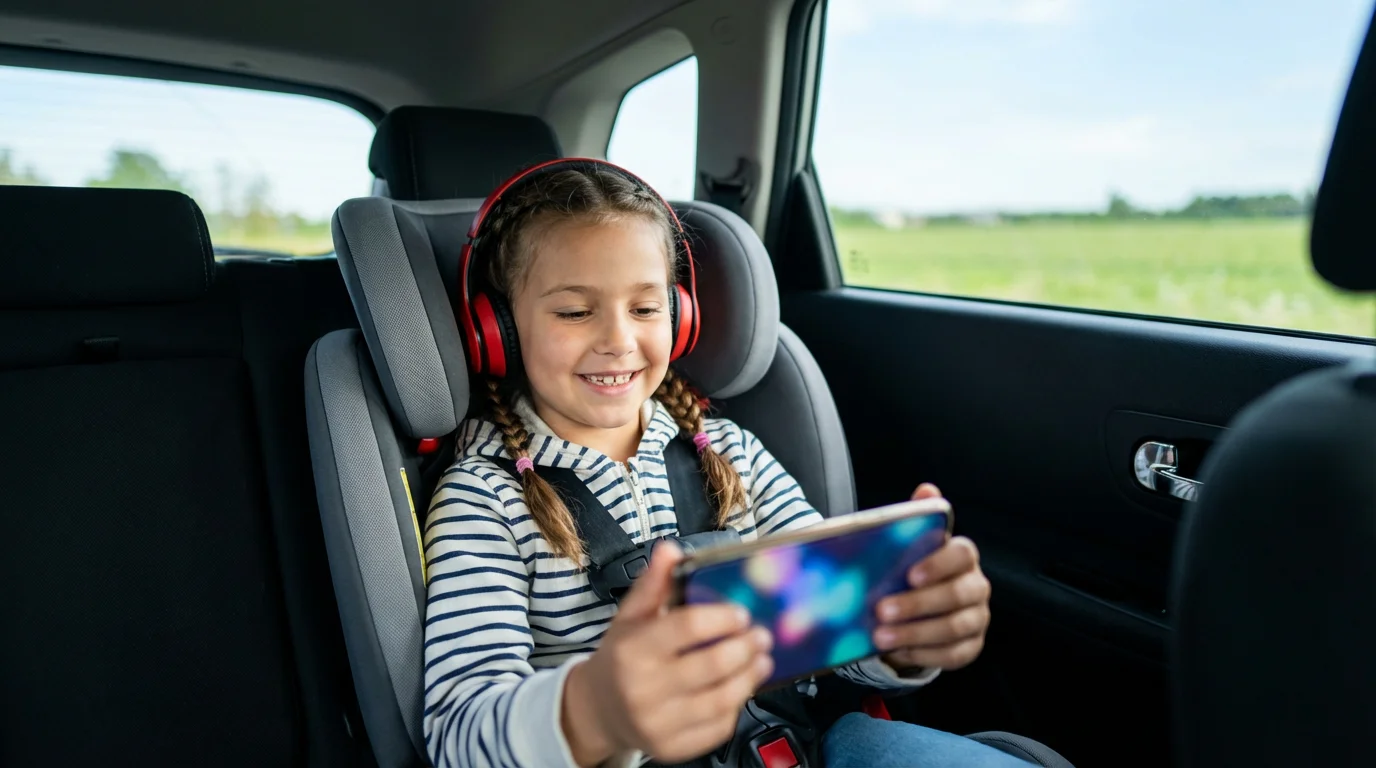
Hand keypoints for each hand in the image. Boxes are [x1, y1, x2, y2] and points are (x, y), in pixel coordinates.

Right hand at [562, 542, 773, 765]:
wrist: (599, 709)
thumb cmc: (620, 658)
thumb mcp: (629, 617)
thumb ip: (653, 584)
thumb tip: (670, 550)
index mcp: (632, 649)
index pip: (687, 628)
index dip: (721, 618)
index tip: (741, 613)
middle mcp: (642, 687)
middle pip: (710, 665)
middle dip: (744, 648)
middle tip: (762, 636)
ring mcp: (657, 722)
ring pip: (719, 700)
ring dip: (749, 678)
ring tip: (761, 660)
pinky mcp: (671, 747)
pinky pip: (716, 728)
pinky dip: (735, 707)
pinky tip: (741, 689)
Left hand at [872, 483, 991, 672]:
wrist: (923, 608)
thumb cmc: (915, 570)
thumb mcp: (912, 545)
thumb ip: (919, 518)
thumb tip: (926, 489)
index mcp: (963, 557)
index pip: (962, 554)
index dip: (938, 564)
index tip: (910, 574)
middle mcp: (976, 587)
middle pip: (957, 595)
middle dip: (918, 604)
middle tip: (882, 610)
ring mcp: (977, 619)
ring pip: (953, 628)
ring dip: (915, 633)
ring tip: (881, 636)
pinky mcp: (970, 647)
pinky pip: (951, 655)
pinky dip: (923, 654)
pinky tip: (898, 651)